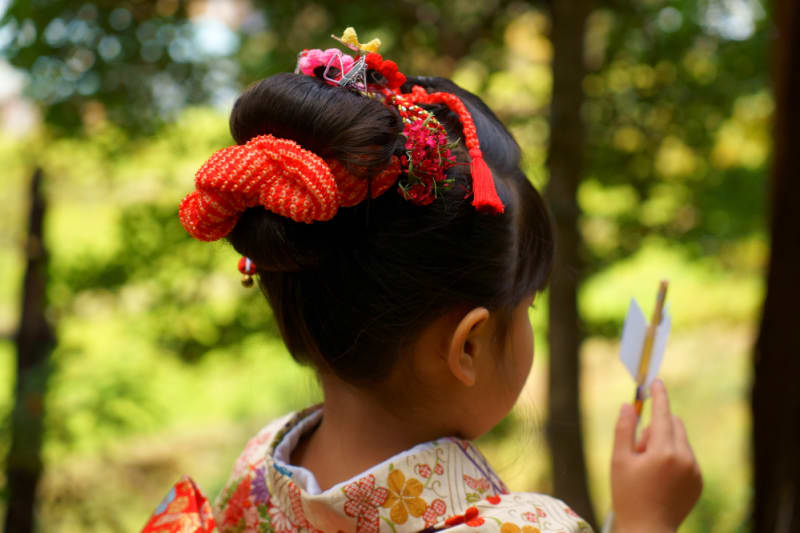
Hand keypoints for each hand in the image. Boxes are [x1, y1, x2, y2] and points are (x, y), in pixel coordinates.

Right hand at [610, 379, 702, 532]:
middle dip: (657, 428)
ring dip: (665, 444)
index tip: (656, 382)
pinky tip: (660, 479)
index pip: (664, 415)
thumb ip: (624, 429)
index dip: (659, 396)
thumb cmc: (628, 495)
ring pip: (680, 441)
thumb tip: (629, 405)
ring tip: (648, 469)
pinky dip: (673, 458)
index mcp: (664, 452)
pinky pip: (687, 457)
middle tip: (639, 450)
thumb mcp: (619, 460)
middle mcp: (685, 459)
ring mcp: (695, 471)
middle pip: (674, 425)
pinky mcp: (699, 481)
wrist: (648, 530)